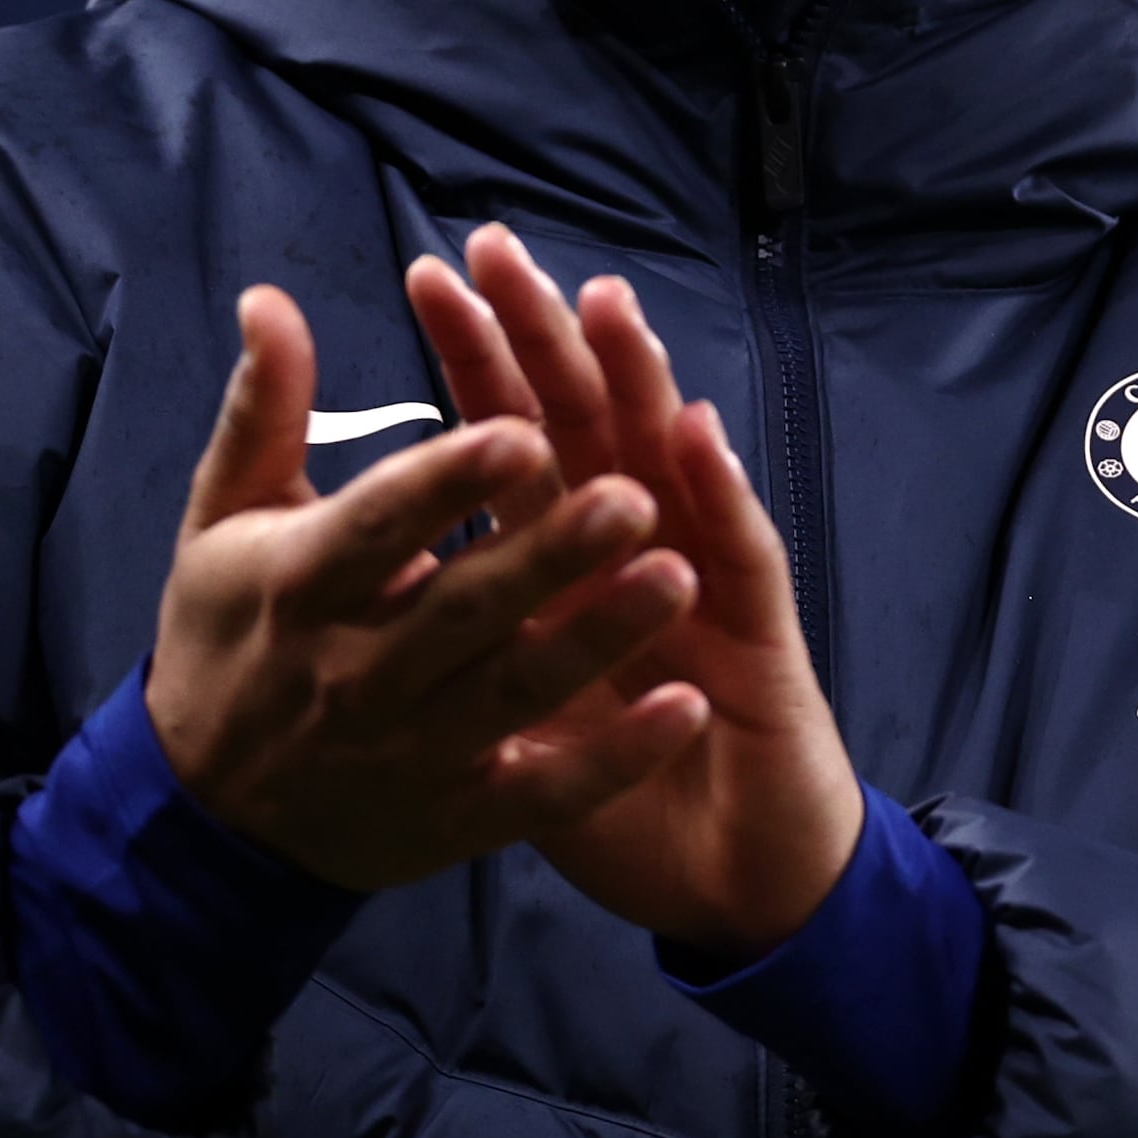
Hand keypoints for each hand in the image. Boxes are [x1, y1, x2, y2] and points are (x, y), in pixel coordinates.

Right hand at [145, 285, 706, 890]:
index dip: (450, 480)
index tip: (523, 428)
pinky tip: (684, 710)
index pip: (382, 524)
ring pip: (516, 691)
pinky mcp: (453, 818)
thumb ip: (263, 410)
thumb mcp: (223, 520)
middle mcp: (356, 671)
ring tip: (681, 577)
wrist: (204, 818)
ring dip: (600, 638)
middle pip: (465, 607)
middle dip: (551, 554)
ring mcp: (409, 751)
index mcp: (301, 583)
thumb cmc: (225, 638)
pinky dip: (614, 758)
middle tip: (635, 498)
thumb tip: (269, 297)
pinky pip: (544, 793)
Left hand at [407, 225, 863, 956]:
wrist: (739, 888)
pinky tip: (692, 433)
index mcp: (572, 569)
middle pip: (587, 424)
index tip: (427, 280)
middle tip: (497, 249)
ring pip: (668, 466)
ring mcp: (705, 587)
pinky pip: (738, 558)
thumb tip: (377, 571)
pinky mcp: (760, 640)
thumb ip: (467, 639)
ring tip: (597, 303)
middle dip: (541, 337)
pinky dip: (717, 493)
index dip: (475, 363)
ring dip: (636, 384)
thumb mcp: (522, 719)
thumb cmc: (631, 802)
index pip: (516, 441)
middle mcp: (640, 556)